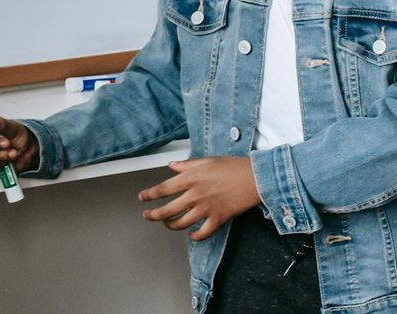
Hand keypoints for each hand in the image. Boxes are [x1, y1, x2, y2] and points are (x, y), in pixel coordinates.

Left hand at [139, 156, 260, 240]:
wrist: (254, 178)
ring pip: (182, 222)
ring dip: (171, 225)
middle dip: (154, 215)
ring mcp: (206, 208)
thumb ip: (187, 164)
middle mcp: (195, 194)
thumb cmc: (232, 166)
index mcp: (190, 178)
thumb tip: (172, 165)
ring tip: (167, 224)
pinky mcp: (218, 218)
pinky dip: (195, 236)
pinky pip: (203, 232)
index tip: (142, 198)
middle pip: (168, 209)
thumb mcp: (206, 160)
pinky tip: (191, 235)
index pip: (163, 189)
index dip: (150, 195)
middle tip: (147, 215)